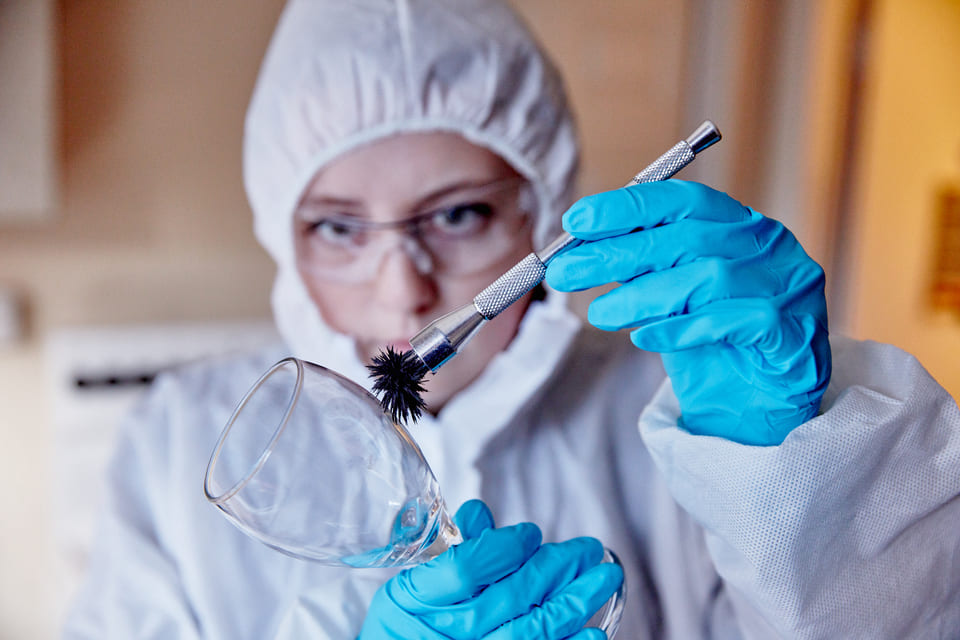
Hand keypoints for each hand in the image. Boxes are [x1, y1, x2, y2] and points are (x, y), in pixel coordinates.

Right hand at [358, 500, 620, 639]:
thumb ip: (448, 552)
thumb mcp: (411, 589)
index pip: (466, 567)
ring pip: (533, 628)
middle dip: (556, 567)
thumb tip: (478, 513)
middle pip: (511, 595)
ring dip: (575, 600)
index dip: (504, 547)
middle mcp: (449, 633)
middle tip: (588, 548)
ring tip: (605, 577)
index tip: (532, 533)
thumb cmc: (406, 629)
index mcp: (418, 600)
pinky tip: (594, 630)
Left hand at [545, 180, 830, 445]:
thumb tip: (576, 252)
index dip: (626, 208)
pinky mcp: (794, 331)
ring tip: (600, 314)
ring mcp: (788, 286)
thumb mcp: (673, 294)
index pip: (681, 203)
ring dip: (643, 296)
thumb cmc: (716, 339)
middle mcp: (768, 246)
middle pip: (686, 238)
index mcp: (738, 225)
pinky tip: (645, 338)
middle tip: (565, 271)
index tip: (576, 223)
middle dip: (617, 254)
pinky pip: (732, 322)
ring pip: (707, 278)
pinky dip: (682, 329)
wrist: (765, 403)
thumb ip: (642, 267)